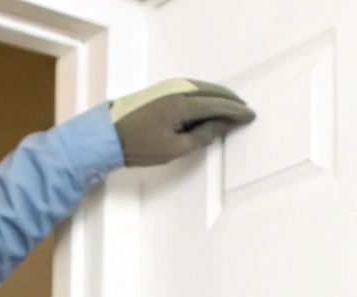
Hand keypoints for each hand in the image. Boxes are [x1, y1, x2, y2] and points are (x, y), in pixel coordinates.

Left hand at [110, 78, 255, 166]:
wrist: (106, 135)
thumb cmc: (139, 146)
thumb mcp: (174, 149)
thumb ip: (202, 136)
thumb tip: (222, 126)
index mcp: (183, 105)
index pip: (218, 106)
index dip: (236, 112)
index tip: (250, 116)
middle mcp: (178, 90)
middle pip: (213, 92)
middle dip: (231, 101)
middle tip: (245, 110)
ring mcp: (168, 87)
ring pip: (202, 86)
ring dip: (219, 95)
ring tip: (231, 105)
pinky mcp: (161, 89)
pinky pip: (191, 86)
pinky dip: (205, 92)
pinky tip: (209, 100)